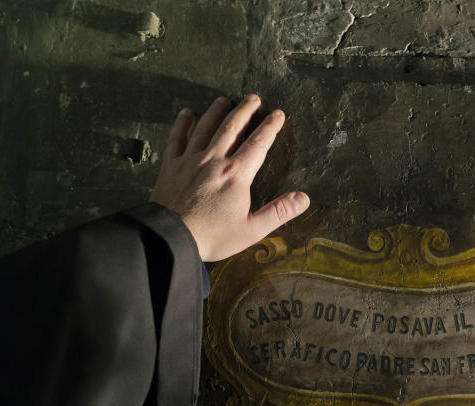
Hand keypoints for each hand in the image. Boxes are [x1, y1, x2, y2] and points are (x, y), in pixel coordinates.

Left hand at [150, 94, 309, 261]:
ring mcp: (190, 160)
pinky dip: (182, 124)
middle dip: (245, 111)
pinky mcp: (171, 166)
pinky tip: (187, 113)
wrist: (171, 238)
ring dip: (217, 112)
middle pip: (232, 128)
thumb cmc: (213, 236)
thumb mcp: (252, 229)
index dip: (270, 127)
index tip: (278, 114)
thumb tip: (303, 198)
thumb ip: (279, 212)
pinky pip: (177, 138)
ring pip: (205, 128)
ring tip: (224, 100)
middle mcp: (214, 160)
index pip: (258, 144)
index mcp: (236, 174)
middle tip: (254, 98)